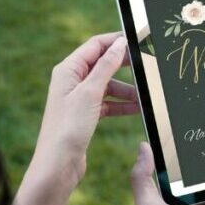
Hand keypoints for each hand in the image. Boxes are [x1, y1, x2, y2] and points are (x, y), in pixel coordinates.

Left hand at [29, 33, 137, 190]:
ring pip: (107, 85)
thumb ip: (106, 66)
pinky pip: (107, 103)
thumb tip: (119, 44)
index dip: (116, 40)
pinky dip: (121, 105)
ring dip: (126, 89)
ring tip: (145, 96)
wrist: (58, 164)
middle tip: (145, 65)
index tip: (137, 40)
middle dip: (124, 65)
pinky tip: (137, 109)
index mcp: (68, 70)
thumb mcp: (90, 92)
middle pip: (102, 64)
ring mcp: (78, 98)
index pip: (95, 45)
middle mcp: (71, 80)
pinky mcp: (84, 114)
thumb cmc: (68, 127)